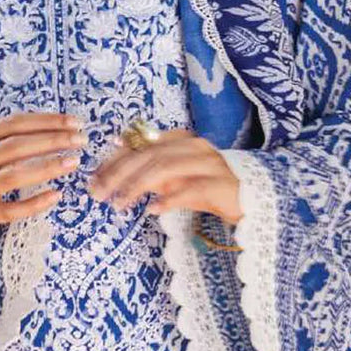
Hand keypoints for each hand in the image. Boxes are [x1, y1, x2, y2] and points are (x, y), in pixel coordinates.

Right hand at [0, 111, 85, 237]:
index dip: (45, 121)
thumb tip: (44, 126)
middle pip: (16, 146)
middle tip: (81, 140)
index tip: (74, 122)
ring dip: (46, 167)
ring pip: (14, 176)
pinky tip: (56, 195)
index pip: (12, 124)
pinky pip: (10, 210)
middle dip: (52, 140)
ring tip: (73, 162)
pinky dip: (34, 203)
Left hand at [87, 127, 243, 225]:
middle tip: (97, 193)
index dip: (114, 159)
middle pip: (148, 154)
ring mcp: (208, 164)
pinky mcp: (220, 184)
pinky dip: (168, 199)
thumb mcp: (178, 177)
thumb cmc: (212, 187)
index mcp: (181, 140)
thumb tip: (117, 159)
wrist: (257, 198)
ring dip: (137, 186)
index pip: (140, 144)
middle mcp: (193, 147)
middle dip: (118, 173)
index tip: (93, 176)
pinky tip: (151, 210)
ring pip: (164, 167)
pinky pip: (190, 189)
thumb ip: (152, 169)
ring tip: (119, 204)